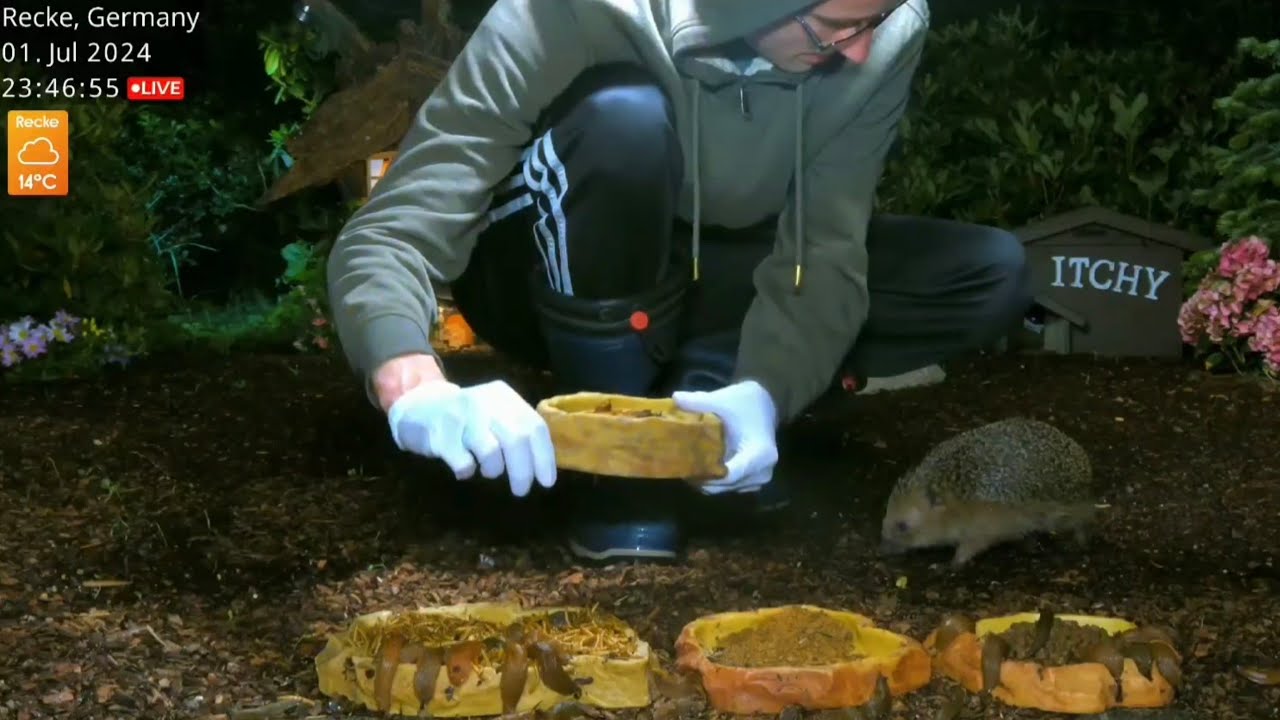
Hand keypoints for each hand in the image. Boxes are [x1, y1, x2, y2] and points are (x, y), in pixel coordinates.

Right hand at [386, 378, 556, 496]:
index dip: (543, 457)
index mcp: (504, 396)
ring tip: (489, 472)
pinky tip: (465, 469)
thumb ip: (517, 430)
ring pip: (491, 451)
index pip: (534, 427)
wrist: (418, 407)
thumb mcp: (494, 414)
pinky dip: (467, 471)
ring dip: (494, 469)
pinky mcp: (439, 432)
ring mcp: (461, 414)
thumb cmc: (466, 418)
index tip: (546, 482)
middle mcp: (485, 400)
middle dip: (523, 470)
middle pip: (516, 439)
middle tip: (521, 490)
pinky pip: (462, 461)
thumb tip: (542, 466)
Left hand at [672, 380, 778, 493]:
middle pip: (724, 485)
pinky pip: (728, 486)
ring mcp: (758, 480)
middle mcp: (762, 472)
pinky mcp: (752, 481)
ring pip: (724, 488)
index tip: (684, 464)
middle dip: (700, 476)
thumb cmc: (747, 403)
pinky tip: (699, 466)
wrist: (766, 405)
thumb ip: (699, 402)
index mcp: (760, 455)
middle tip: (678, 464)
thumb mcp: (723, 400)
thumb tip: (675, 397)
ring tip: (686, 465)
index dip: (705, 474)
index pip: (729, 475)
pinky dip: (713, 479)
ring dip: (705, 479)